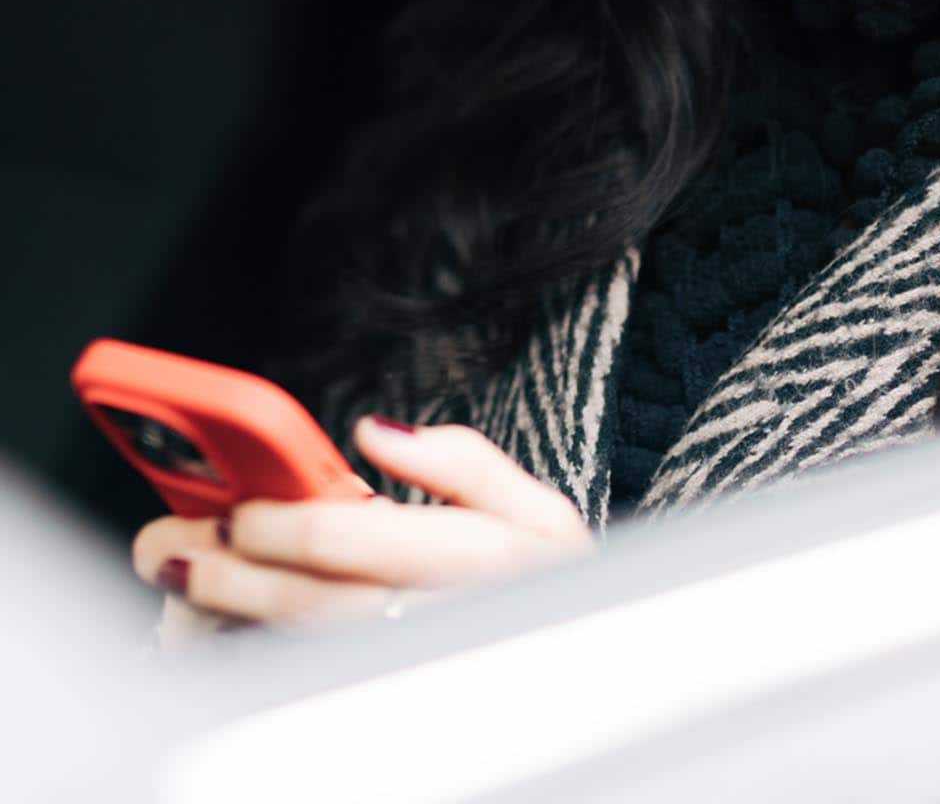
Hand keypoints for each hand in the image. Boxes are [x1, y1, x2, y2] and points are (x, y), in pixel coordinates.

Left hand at [131, 416, 592, 635]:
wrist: (579, 673)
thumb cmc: (551, 588)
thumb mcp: (540, 511)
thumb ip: (463, 461)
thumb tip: (374, 433)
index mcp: (480, 561)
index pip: (354, 540)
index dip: (283, 521)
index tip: (238, 506)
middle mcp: (440, 623)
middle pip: (310, 603)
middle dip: (232, 576)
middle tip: (172, 548)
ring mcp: (407, 670)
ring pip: (300, 652)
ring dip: (228, 623)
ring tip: (180, 589)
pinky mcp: (384, 695)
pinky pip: (309, 680)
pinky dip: (257, 657)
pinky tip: (221, 635)